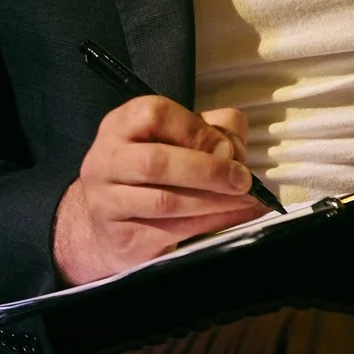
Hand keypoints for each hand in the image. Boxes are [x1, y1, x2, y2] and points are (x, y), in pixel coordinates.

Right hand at [53, 98, 262, 285]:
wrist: (111, 225)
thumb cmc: (155, 172)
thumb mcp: (179, 138)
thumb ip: (212, 131)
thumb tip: (234, 153)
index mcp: (122, 124)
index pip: (155, 115)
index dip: (196, 131)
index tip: (227, 148)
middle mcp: (107, 160)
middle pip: (156, 162)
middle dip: (208, 171)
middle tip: (242, 180)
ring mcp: (108, 202)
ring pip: (165, 201)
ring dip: (214, 201)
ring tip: (246, 200)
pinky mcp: (123, 238)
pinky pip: (171, 231)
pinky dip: (211, 223)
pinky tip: (235, 216)